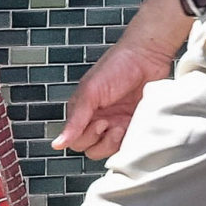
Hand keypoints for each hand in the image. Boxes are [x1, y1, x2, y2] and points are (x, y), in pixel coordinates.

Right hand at [56, 32, 167, 159]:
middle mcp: (98, 119)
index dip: (85, 137)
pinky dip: (128, 141)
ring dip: (112, 143)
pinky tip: (132, 126)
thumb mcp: (91, 92)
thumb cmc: (117, 66)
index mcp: (82, 111)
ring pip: (107, 150)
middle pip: (90, 148)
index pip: (75, 140)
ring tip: (121, 126)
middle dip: (98, 140)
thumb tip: (58, 143)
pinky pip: (126, 145)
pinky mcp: (133, 125)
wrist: (147, 56)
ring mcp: (116, 123)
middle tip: (108, 123)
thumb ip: (75, 119)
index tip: (98, 122)